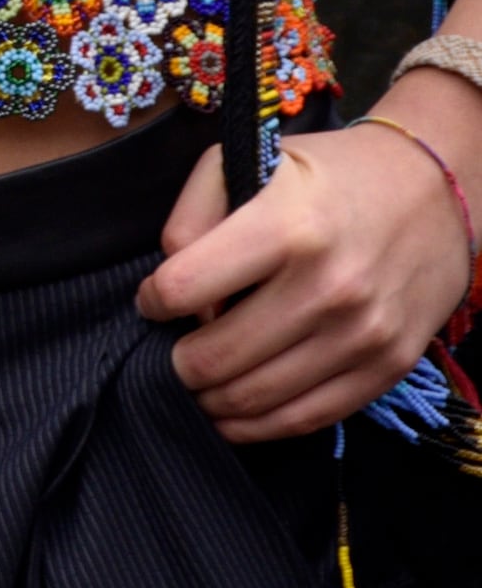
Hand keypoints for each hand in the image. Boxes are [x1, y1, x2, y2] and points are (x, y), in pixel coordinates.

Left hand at [138, 106, 481, 441]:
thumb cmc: (326, 175)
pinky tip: (234, 415)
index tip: (154, 302)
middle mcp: (328, 286)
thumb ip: (191, 217)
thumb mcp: (245, 162)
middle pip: (217, 356)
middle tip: (171, 357)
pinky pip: (309, 417)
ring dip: (212, 400)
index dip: (153, 301)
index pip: (183, 289)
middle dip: (178, 364)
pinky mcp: (389, 365)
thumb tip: (171, 285)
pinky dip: (259, 426)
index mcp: (286, 227)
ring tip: (197, 386)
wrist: (435, 190)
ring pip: (257, 396)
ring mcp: (364, 332)